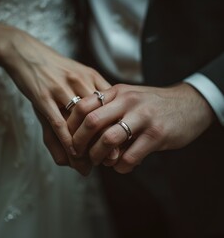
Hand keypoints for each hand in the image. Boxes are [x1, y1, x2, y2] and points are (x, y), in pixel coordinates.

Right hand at [0, 21, 109, 174]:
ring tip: (89, 164)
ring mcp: (61, 89)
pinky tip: (73, 153)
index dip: (117, 126)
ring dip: (85, 145)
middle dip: (105, 140)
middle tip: (110, 160)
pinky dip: (66, 139)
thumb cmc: (57, 70)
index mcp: (92, 77)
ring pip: (78, 122)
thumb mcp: (80, 77)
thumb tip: (109, 119)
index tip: (121, 145)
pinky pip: (57, 121)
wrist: (28, 53)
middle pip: (98, 115)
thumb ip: (93, 96)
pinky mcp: (42, 96)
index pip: (111, 104)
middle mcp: (80, 81)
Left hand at [69, 83, 214, 173]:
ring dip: (98, 156)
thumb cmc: (153, 104)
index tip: (69, 139)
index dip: (71, 125)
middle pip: (91, 122)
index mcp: (118, 92)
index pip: (83, 106)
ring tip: (100, 161)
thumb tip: (85, 130)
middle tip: (78, 153)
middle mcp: (128, 101)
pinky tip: (121, 166)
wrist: (189, 104)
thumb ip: (109, 109)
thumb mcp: (129, 97)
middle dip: (79, 143)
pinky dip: (120, 166)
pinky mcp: (157, 135)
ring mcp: (143, 117)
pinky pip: (130, 157)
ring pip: (109, 140)